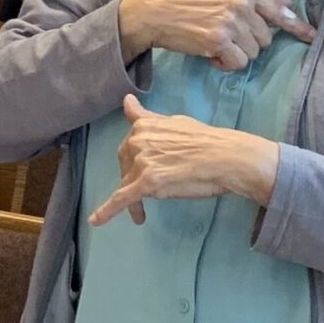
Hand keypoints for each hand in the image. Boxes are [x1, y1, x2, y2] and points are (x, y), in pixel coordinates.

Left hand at [89, 96, 279, 225]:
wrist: (227, 157)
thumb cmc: (207, 141)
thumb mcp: (173, 122)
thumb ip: (147, 117)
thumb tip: (127, 100)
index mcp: (143, 126)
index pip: (129, 146)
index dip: (133, 160)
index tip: (139, 169)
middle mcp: (137, 140)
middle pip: (125, 166)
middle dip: (132, 180)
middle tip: (147, 193)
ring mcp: (141, 161)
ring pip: (127, 184)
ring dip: (132, 200)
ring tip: (140, 214)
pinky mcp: (147, 182)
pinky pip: (122, 198)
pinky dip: (106, 211)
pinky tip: (96, 221)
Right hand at [116, 0, 314, 71]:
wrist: (153, 11)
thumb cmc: (185, 1)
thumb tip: (288, 6)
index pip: (278, 9)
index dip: (297, 25)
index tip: (311, 35)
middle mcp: (241, 2)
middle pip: (266, 38)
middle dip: (249, 43)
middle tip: (225, 37)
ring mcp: (230, 21)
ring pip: (253, 53)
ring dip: (236, 54)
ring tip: (214, 44)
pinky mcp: (219, 40)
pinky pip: (238, 63)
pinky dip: (225, 65)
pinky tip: (210, 55)